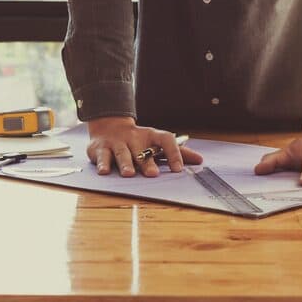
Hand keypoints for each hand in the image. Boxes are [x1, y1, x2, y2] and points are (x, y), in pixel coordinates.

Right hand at [87, 116, 202, 176]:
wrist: (109, 126)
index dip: (174, 152)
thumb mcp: (157, 143)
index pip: (166, 140)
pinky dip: (103, 164)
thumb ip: (178, 152)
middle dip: (147, 162)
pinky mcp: (101, 148)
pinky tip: (105, 171)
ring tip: (129, 174)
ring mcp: (118, 143)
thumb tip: (200, 160)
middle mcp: (135, 138)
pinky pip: (102, 156)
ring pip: (122, 153)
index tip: (179, 169)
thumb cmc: (138, 140)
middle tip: (153, 174)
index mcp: (151, 136)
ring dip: (126, 163)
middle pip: (142, 150)